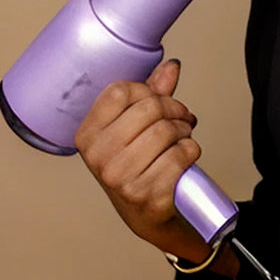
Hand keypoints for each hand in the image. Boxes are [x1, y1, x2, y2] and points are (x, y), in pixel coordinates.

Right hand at [75, 59, 204, 256]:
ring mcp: (121, 178)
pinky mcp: (147, 194)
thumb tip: (171, 66)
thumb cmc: (141, 163)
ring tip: (183, 138)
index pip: (121, 90)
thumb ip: (152, 94)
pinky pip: (181, 154)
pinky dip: (192, 150)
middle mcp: (98, 157)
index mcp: (87, 135)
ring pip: (167, 130)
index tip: (158, 101)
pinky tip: (186, 157)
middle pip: (150, 108)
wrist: (147, 214)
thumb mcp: (137, 127)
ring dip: (184, 130)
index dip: (149, 91)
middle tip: (182, 119)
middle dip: (175, 109)